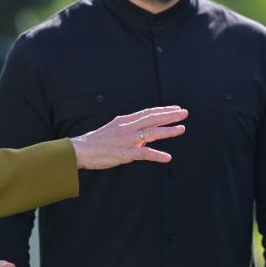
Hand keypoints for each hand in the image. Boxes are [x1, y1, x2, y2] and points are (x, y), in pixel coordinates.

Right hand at [70, 105, 187, 169]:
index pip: (148, 113)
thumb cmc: (96, 142)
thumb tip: (141, 135)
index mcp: (125, 121)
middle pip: (152, 118)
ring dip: (168, 131)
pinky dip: (157, 155)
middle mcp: (128, 127)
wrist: (80, 150)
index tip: (175, 108)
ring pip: (151, 133)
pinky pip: (144, 154)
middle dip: (170, 115)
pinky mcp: (125, 153)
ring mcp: (127, 140)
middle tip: (184, 113)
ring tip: (182, 129)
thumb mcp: (113, 130)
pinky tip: (168, 157)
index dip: (163, 110)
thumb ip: (128, 130)